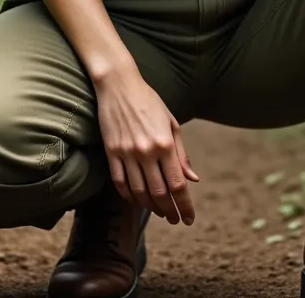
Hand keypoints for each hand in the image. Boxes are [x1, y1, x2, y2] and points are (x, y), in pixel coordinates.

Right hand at [94, 65, 198, 224]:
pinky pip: (120, 183)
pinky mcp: (111, 152)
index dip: (184, 205)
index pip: (177, 184)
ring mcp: (127, 153)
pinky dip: (129, 196)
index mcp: (165, 143)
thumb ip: (181, 153)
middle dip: (169, 211)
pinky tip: (136, 200)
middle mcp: (146, 151)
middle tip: (174, 219)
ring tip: (159, 212)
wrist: (119, 85)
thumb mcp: (171, 123)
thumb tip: (192, 179)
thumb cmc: (149, 101)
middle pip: (159, 193)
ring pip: (139, 192)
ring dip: (150, 207)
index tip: (188, 219)